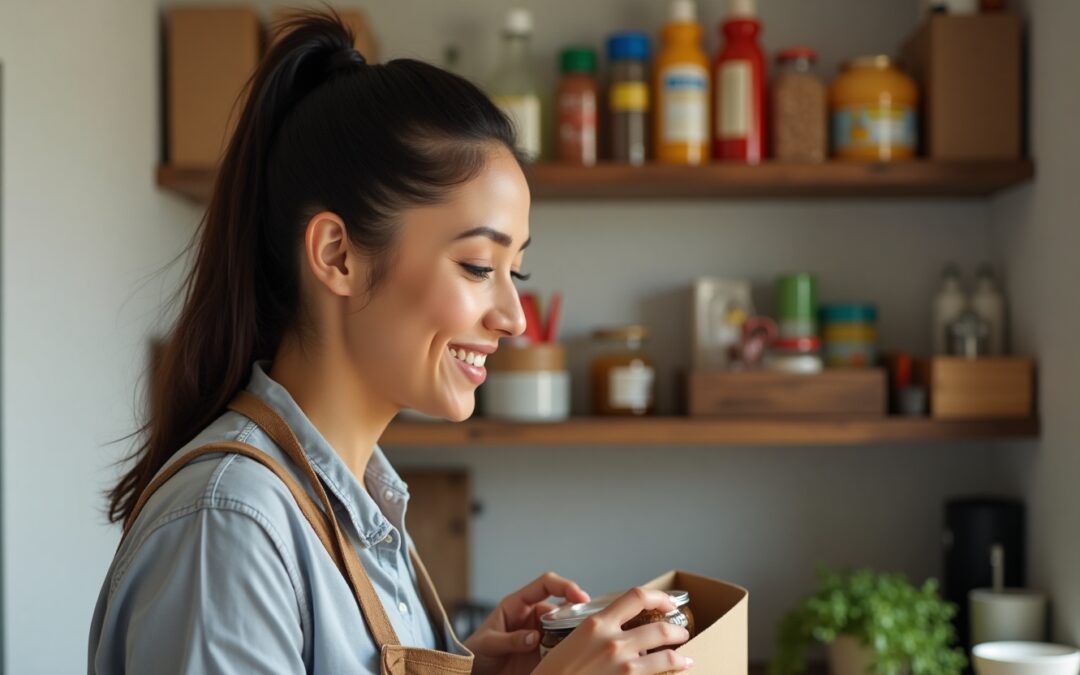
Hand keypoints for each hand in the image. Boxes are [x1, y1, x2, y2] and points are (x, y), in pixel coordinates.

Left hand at [464, 571, 589, 674]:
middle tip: (587, 625)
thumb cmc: (476, 651)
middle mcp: (533, 617)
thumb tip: (534, 637)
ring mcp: (541, 636)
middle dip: (576, 613)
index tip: (579, 596)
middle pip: (562, 607)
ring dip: (575, 633)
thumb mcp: (487, 643)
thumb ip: (509, 639)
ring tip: (582, 642)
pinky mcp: (544, 654)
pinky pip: (562, 649)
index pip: (545, 585)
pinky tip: (574, 655)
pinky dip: (571, 650)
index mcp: (518, 605)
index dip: (564, 586)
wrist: (475, 673)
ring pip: (566, 629)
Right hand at [532, 587, 693, 674]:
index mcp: (597, 624)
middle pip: (660, 627)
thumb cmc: (554, 673)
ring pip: (666, 656)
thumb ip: (598, 632)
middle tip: (682, 633)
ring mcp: (623, 666)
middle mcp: (613, 642)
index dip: (659, 597)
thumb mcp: (573, 641)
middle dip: (677, 630)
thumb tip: (619, 632)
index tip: (669, 602)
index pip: (637, 596)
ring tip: (685, 657)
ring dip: (680, 656)